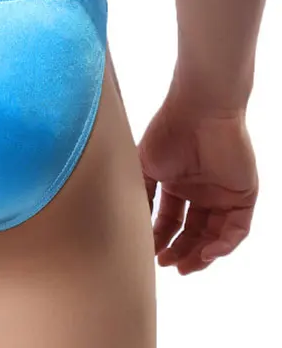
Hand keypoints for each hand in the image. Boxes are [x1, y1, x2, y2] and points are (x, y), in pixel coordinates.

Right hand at [139, 90, 257, 274]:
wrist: (198, 110)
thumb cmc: (167, 131)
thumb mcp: (144, 167)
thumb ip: (142, 195)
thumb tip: (134, 226)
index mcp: (177, 183)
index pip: (171, 220)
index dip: (161, 238)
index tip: (150, 253)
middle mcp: (200, 191)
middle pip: (194, 232)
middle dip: (181, 252)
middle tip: (167, 265)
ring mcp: (223, 194)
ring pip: (216, 235)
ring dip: (201, 254)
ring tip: (185, 266)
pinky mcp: (243, 195)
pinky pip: (237, 229)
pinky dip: (224, 244)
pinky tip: (207, 252)